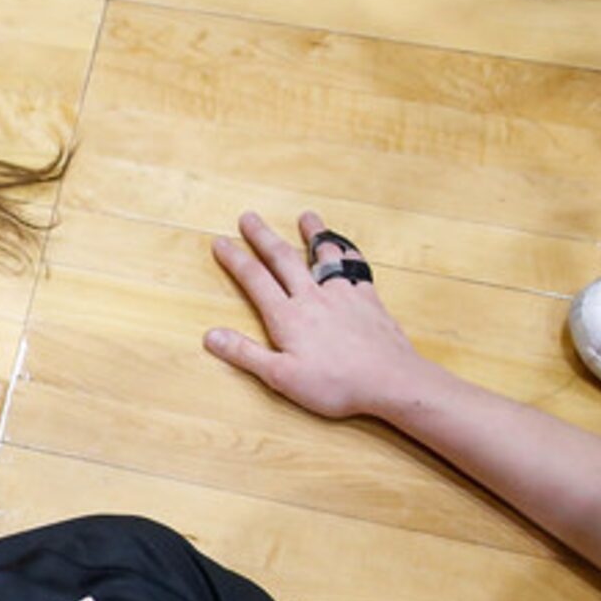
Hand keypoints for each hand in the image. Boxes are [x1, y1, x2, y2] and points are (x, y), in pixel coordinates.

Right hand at [202, 211, 438, 421]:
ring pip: (324, 255)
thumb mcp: (280, 377)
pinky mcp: (368, 299)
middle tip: (249, 217)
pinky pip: (356, 268)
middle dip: (263, 236)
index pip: (254, 280)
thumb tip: (210, 336)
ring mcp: (343, 294)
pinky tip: (346, 248)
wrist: (390, 380)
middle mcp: (312, 297)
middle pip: (283, 258)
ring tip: (306, 216)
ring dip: (313, 233)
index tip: (221, 242)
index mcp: (287, 317)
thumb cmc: (334, 384)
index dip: (235, 259)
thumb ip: (245, 353)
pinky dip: (349, 254)